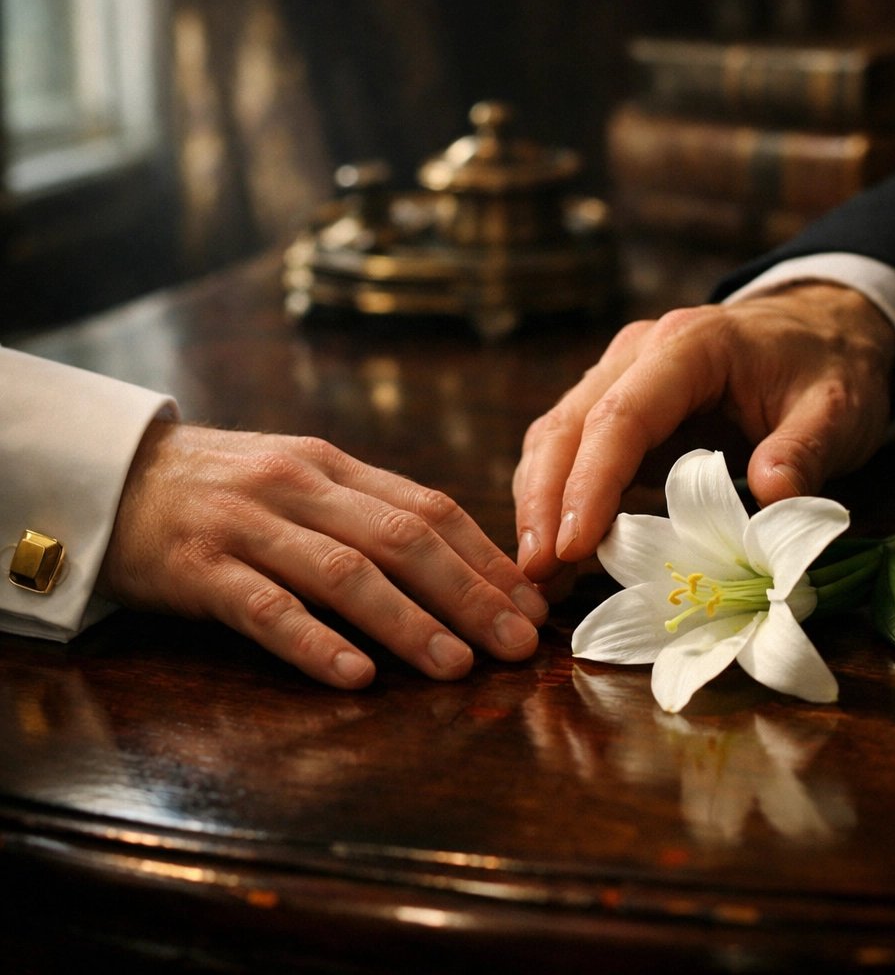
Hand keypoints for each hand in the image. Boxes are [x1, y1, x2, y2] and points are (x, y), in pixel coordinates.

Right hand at [97, 423, 547, 686]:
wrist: (117, 474)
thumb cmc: (228, 489)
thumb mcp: (303, 483)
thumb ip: (369, 513)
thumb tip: (456, 563)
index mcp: (334, 467)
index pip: (428, 508)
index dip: (485, 557)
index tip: (530, 603)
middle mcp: (299, 488)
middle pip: (400, 539)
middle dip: (467, 593)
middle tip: (515, 643)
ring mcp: (248, 526)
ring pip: (342, 572)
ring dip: (406, 621)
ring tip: (455, 665)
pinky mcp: (199, 568)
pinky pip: (265, 608)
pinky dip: (314, 642)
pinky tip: (354, 675)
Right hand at [513, 283, 894, 582]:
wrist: (817, 329)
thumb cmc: (826, 367)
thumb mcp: (837, 408)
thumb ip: (805, 452)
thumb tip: (769, 501)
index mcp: (688, 346)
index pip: (620, 416)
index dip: (592, 484)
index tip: (574, 548)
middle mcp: (637, 355)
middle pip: (567, 426)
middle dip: (544, 502)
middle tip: (536, 573)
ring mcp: (619, 377)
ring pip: (554, 438)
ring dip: (539, 505)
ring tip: (539, 576)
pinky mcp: (617, 409)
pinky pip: (569, 450)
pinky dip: (555, 499)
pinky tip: (558, 550)